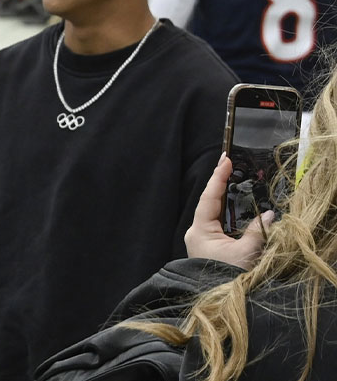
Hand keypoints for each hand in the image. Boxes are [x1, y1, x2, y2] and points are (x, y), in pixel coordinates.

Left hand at [184, 154, 273, 269]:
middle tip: (231, 163)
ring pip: (215, 214)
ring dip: (227, 199)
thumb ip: (257, 231)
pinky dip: (230, 215)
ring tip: (235, 179)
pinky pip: (220, 225)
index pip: (209, 197)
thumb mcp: (246, 253)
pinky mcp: (210, 249)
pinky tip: (238, 207)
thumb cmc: (226, 278)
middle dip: (222, 184)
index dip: (218, 177)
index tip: (225, 159)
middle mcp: (197, 233)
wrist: (218, 305)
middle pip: (210, 203)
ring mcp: (203, 241)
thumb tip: (268, 214)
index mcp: (200, 230)